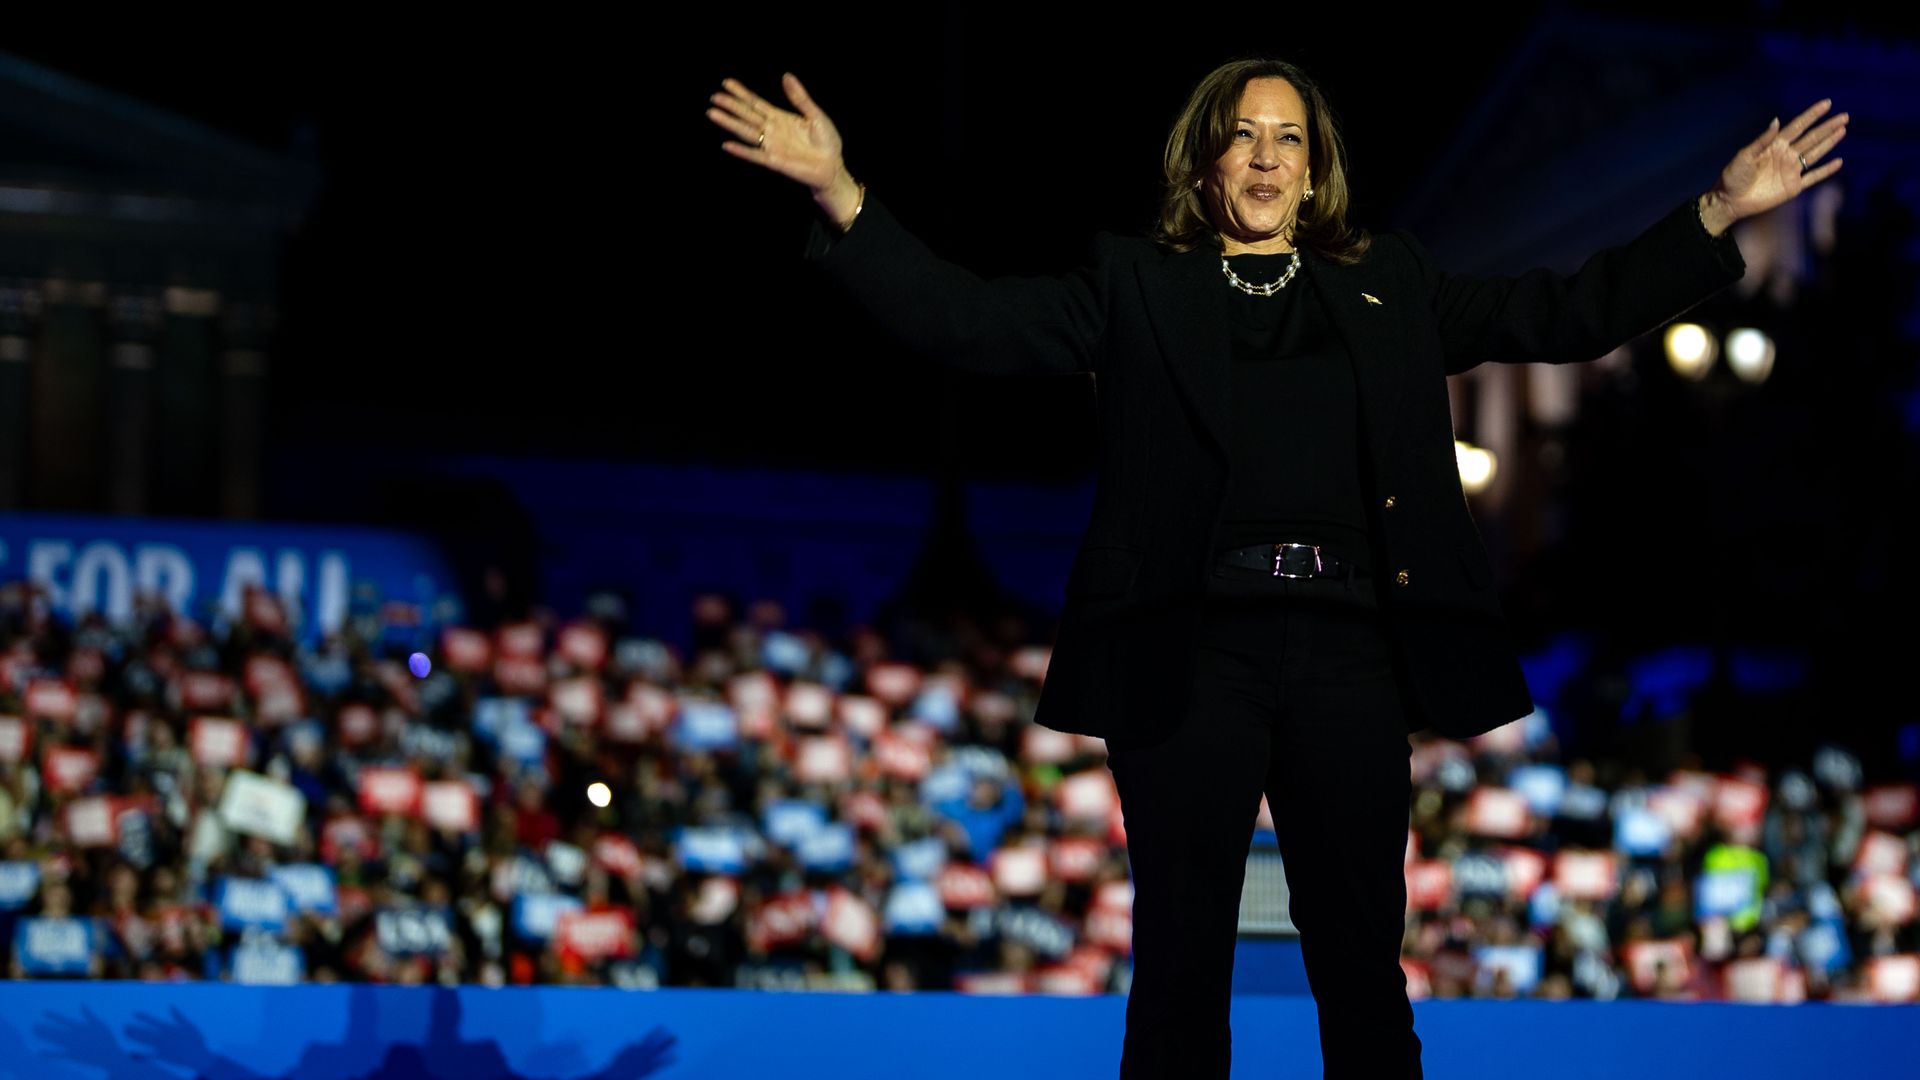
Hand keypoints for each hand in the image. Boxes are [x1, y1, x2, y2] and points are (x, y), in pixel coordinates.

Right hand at [708, 73, 860, 221]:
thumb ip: (799, 97)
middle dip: (730, 106)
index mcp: (780, 117)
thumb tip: (786, 76)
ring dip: (729, 123)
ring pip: (746, 132)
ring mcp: (771, 145)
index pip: (756, 103)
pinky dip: (741, 150)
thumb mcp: (815, 114)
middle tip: (714, 97)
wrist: (833, 166)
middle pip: (747, 115)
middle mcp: (772, 130)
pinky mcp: (774, 161)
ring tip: (712, 113)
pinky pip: (754, 155)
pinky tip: (726, 145)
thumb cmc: (826, 142)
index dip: (742, 93)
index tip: (726, 83)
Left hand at [1703, 98, 1846, 231]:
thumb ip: (1762, 140)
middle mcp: (1786, 155)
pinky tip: (1838, 162)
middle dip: (1827, 127)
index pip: (1798, 126)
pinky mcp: (1793, 187)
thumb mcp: (1744, 156)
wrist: (1729, 201)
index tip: (1827, 104)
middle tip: (1844, 116)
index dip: (1812, 115)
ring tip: (1842, 130)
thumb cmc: (1733, 177)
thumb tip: (1777, 120)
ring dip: (1829, 142)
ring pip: (1815, 153)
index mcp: (1774, 145)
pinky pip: (1813, 177)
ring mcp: (1791, 171)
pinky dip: (1826, 170)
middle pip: (1811, 138)